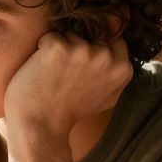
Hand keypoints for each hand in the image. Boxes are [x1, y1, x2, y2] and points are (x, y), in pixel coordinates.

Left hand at [3, 32, 131, 137]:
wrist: (40, 126)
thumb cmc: (70, 114)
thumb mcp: (106, 99)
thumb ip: (118, 76)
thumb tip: (121, 51)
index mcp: (121, 68)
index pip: (115, 40)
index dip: (97, 50)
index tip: (84, 66)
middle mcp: (105, 57)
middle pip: (91, 37)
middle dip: (78, 49)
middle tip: (66, 76)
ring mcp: (82, 50)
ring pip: (70, 35)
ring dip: (60, 50)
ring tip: (53, 75)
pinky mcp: (58, 47)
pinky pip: (49, 37)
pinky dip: (42, 50)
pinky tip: (41, 71)